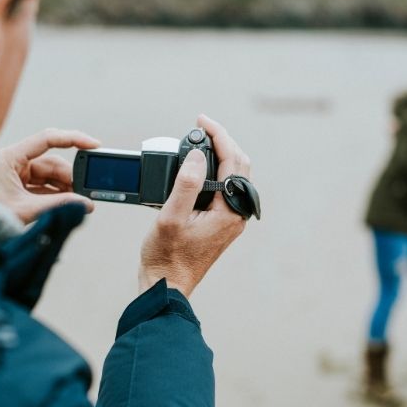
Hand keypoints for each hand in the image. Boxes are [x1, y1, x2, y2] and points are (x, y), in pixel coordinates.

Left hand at [0, 128, 99, 223]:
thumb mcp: (26, 210)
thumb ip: (58, 205)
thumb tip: (85, 204)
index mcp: (10, 157)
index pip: (48, 139)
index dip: (73, 139)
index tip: (94, 145)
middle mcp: (15, 162)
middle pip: (53, 162)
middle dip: (71, 177)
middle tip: (87, 191)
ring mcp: (17, 175)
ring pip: (51, 176)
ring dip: (66, 189)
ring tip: (79, 202)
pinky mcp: (20, 188)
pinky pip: (45, 187)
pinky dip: (58, 195)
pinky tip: (69, 203)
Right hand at [139, 114, 250, 297]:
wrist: (166, 286)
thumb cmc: (166, 257)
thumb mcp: (171, 217)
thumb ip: (186, 185)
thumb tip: (198, 155)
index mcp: (229, 211)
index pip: (233, 161)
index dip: (219, 135)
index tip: (201, 120)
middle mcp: (235, 214)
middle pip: (239, 165)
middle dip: (223, 141)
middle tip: (201, 125)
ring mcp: (229, 219)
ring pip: (234, 176)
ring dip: (221, 154)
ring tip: (201, 139)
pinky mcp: (220, 223)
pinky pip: (224, 188)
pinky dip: (215, 170)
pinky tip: (198, 166)